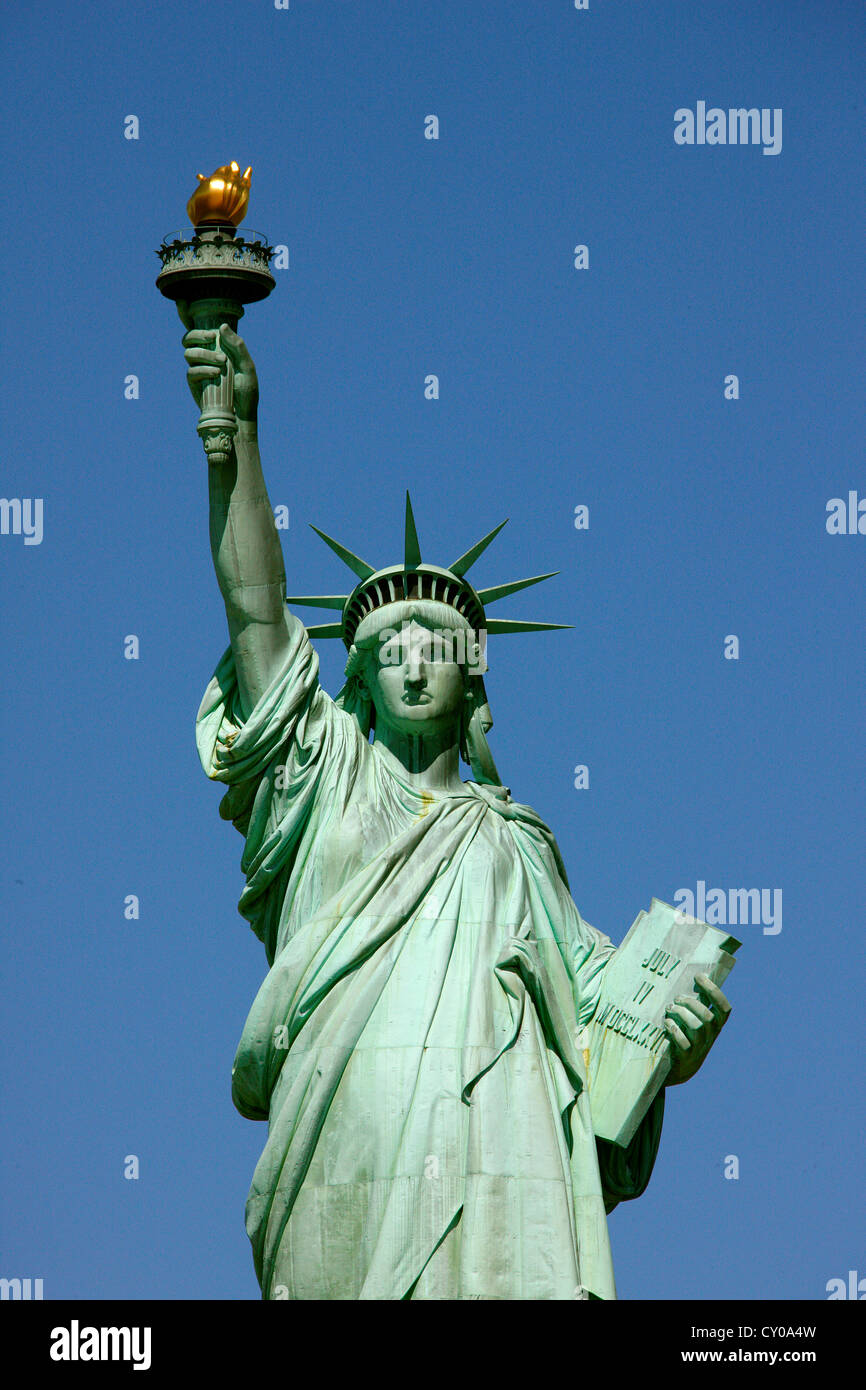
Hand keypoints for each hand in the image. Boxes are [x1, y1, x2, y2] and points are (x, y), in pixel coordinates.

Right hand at [178, 302, 258, 422]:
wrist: (241, 416)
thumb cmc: (246, 391)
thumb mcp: (247, 367)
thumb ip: (238, 347)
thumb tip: (223, 326)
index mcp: (218, 347)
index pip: (200, 328)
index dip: (186, 313)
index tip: (182, 301)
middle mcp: (205, 355)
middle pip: (189, 336)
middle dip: (198, 334)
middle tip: (213, 337)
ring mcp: (198, 369)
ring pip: (189, 352)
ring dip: (204, 354)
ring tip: (221, 363)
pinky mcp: (194, 383)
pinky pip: (191, 371)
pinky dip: (203, 370)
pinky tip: (216, 374)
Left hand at [664, 974, 730, 1085]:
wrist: (676, 1068)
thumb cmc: (683, 1035)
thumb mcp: (692, 1021)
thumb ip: (693, 1005)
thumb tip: (689, 975)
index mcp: (714, 1026)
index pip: (724, 1008)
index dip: (714, 991)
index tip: (699, 976)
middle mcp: (709, 1037)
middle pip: (708, 1017)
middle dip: (691, 1003)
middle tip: (677, 998)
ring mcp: (699, 1048)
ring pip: (696, 1027)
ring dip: (681, 1014)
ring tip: (670, 1009)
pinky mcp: (685, 1058)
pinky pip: (683, 1043)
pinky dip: (674, 1030)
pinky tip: (667, 1024)